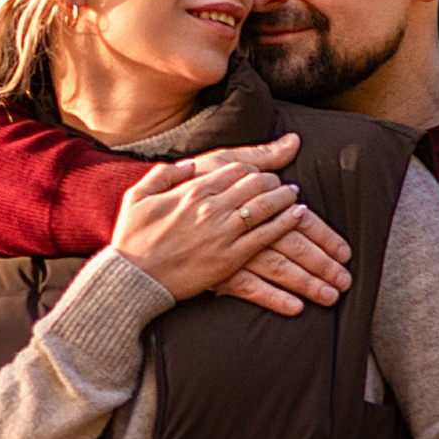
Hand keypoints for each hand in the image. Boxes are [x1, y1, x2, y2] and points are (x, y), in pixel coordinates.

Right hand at [108, 138, 351, 311]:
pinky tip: (301, 252)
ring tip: (311, 222)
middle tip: (300, 197)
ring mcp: (223, 236)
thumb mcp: (143, 193)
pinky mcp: (226, 265)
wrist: (127, 275)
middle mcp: (215, 208)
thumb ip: (171, 172)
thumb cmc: (130, 235)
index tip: (276, 180)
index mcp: (196, 188)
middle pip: (263, 193)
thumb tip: (195, 162)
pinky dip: (284, 247)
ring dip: (296, 224)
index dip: (262, 175)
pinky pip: (263, 256)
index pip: (241, 173)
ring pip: (271, 223)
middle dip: (286, 195)